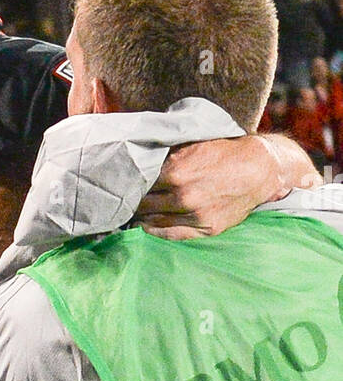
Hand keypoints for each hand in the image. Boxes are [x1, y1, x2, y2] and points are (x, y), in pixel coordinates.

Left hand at [136, 134, 321, 239]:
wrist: (259, 168)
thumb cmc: (223, 152)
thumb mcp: (192, 145)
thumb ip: (164, 154)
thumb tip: (137, 157)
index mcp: (176, 170)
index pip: (138, 183)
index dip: (128, 183)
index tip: (120, 183)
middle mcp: (183, 195)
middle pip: (142, 203)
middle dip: (132, 200)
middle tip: (123, 199)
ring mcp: (195, 214)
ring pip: (153, 221)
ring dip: (140, 216)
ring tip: (132, 212)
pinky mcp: (206, 228)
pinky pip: (170, 235)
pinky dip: (154, 231)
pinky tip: (145, 226)